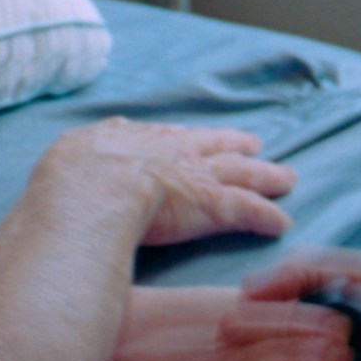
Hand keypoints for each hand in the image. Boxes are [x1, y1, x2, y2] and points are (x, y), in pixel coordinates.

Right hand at [31, 119, 294, 246]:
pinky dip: (267, 216)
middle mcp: (176, 153)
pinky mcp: (214, 207)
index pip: (175, 137)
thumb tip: (99, 139)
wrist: (93, 192)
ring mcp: (198, 178)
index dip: (193, 139)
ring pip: (242, 174)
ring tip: (287, 179)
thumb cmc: (73, 176)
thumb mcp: (75, 149)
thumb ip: (92, 145)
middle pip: (216, 148)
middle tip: (256, 145)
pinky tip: (283, 223)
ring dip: (266, 177)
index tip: (203, 139)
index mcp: (142, 141)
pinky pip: (249, 211)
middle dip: (237, 147)